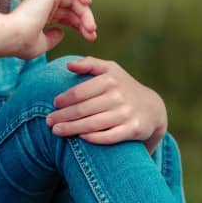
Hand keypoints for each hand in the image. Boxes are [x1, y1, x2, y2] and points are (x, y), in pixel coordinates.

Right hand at [8, 0, 96, 59]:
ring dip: (85, 12)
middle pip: (72, 9)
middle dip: (85, 21)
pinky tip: (87, 2)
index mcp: (41, 17)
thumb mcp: (41, 45)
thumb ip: (52, 39)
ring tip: (91, 27)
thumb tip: (61, 33)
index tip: (90, 38)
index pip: (65, 17)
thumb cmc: (22, 43)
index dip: (80, 26)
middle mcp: (43, 5)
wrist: (13, 36)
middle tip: (92, 34)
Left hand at [45, 57, 166, 153]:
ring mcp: (126, 113)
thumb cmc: (122, 86)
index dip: (64, 100)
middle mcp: (118, 96)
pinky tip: (80, 138)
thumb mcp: (110, 69)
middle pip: (83, 109)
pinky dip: (93, 138)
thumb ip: (89, 64)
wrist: (152, 108)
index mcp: (110, 79)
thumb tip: (69, 65)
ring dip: (71, 129)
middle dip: (62, 116)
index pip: (80, 92)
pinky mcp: (133, 130)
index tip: (54, 105)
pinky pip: (109, 136)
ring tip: (56, 131)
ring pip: (92, 124)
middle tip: (48, 122)